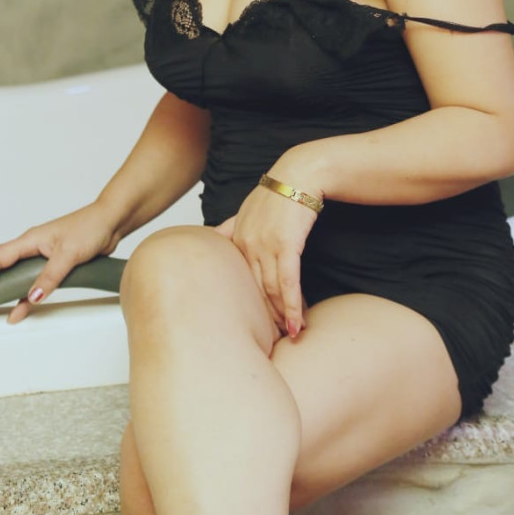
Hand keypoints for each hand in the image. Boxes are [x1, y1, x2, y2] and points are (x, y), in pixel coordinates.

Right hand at [0, 202, 118, 325]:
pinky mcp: (51, 264)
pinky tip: (13, 311)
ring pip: (6, 270)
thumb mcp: (70, 254)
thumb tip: (30, 298)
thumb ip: (50, 276)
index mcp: (29, 240)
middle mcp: (30, 246)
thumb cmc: (91, 228)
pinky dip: (19, 297)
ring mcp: (39, 255)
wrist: (111, 221)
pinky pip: (27, 282)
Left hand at [213, 174, 319, 338]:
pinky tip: (297, 324)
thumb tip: (214, 238)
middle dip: (265, 317)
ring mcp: (265, 245)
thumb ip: (231, 228)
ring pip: (271, 290)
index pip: (241, 281)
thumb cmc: (278, 193)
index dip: (250, 305)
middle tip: (273, 340)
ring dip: (282, 316)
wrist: (299, 174)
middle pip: (254, 291)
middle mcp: (247, 244)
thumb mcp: (248, 210)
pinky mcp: (286, 244)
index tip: (256, 324)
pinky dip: (293, 306)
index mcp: (236, 239)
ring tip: (289, 335)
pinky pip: (288, 282)